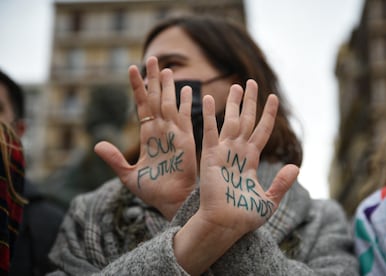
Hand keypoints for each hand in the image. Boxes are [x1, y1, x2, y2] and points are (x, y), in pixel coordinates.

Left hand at [95, 57, 196, 219]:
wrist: (171, 201)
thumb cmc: (152, 190)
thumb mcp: (127, 175)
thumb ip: (114, 159)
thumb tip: (97, 145)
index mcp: (147, 135)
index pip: (141, 105)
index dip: (137, 87)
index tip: (132, 68)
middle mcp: (160, 130)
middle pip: (155, 98)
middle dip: (154, 79)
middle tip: (152, 58)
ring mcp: (174, 133)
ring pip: (169, 103)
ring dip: (168, 86)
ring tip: (166, 68)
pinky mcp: (186, 139)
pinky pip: (186, 117)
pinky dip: (185, 103)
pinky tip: (186, 89)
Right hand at [173, 80, 298, 274]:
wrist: (225, 225)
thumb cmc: (245, 216)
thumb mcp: (269, 200)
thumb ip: (282, 183)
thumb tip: (295, 167)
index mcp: (252, 160)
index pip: (262, 131)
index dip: (268, 115)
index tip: (273, 97)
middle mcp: (238, 152)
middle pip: (246, 120)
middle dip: (249, 102)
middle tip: (251, 82)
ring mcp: (224, 153)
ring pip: (230, 121)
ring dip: (234, 104)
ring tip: (237, 85)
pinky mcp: (211, 157)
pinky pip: (209, 132)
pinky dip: (208, 116)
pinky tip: (206, 98)